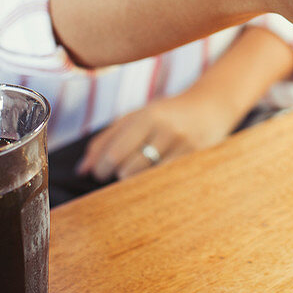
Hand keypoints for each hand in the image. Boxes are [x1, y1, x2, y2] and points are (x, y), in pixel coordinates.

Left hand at [76, 91, 238, 181]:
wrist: (211, 106)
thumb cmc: (166, 113)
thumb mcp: (135, 117)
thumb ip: (106, 139)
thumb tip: (82, 170)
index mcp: (148, 116)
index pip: (115, 153)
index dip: (101, 169)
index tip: (99, 173)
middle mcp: (166, 130)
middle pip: (129, 170)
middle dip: (118, 177)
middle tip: (119, 174)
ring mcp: (184, 146)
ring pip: (147, 180)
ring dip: (135, 184)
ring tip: (137, 175)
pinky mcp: (197, 160)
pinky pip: (167, 183)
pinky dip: (155, 186)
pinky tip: (154, 181)